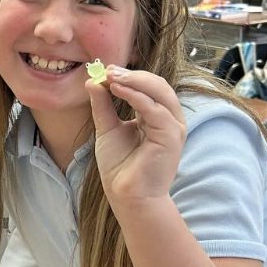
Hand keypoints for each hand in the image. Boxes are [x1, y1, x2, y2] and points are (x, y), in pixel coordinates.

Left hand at [86, 66, 186, 208]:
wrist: (127, 196)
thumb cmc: (120, 167)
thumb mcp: (107, 129)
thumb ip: (103, 105)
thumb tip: (93, 81)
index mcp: (157, 117)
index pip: (148, 88)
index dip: (129, 77)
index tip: (105, 71)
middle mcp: (169, 120)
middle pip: (157, 85)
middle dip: (132, 75)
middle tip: (107, 70)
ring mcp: (173, 127)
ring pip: (159, 92)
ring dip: (134, 81)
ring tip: (110, 76)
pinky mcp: (171, 136)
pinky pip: (155, 109)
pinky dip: (136, 96)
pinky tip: (117, 90)